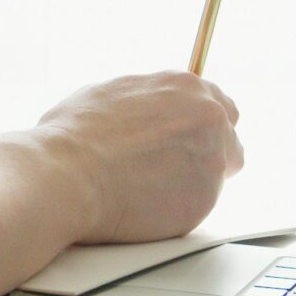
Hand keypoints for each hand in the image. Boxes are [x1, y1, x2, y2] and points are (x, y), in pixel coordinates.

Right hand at [24, 71, 242, 244]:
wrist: (67, 176)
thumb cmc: (74, 137)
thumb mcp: (107, 95)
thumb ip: (143, 101)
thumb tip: (141, 108)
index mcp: (184, 86)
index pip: (217, 105)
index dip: (198, 126)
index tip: (186, 139)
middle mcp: (207, 118)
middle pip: (228, 137)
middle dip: (206, 151)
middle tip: (172, 166)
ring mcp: (212, 158)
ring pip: (214, 176)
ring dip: (189, 182)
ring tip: (146, 188)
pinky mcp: (206, 198)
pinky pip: (198, 206)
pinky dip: (177, 209)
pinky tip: (144, 205)